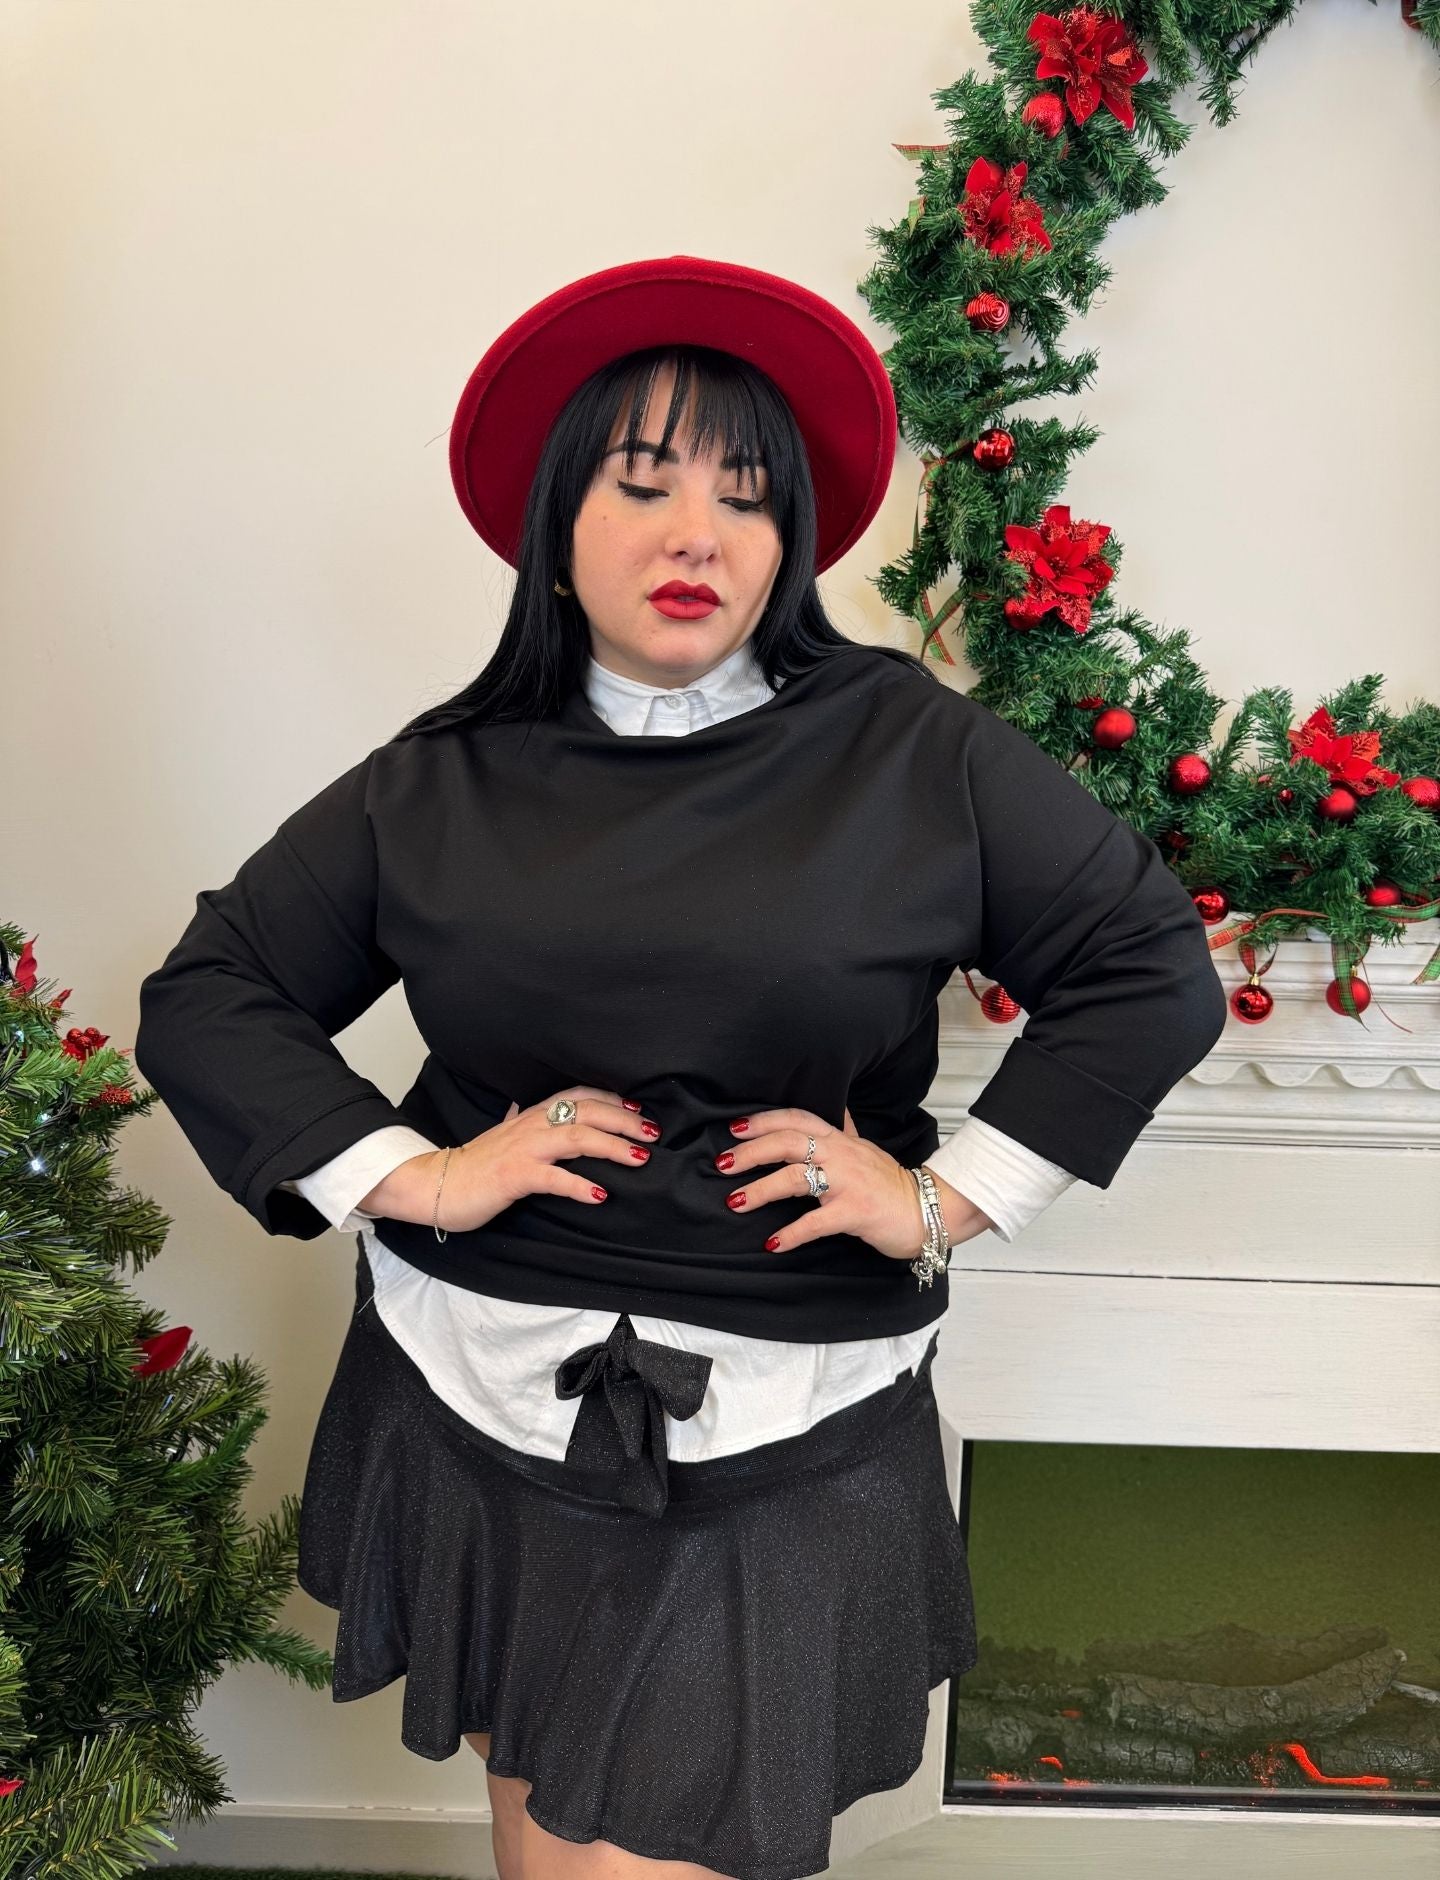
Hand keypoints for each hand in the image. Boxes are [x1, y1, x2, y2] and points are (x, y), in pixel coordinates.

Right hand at [363, 1085, 659, 1230]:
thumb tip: (532, 1109)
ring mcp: (523, 1149)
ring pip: (577, 1137)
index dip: (613, 1099)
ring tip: (640, 1158)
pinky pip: (552, 1177)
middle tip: (653, 1133)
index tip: (639, 1110)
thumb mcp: (505, 1137)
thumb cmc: (474, 1165)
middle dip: (625, 1120)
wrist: (437, 1185)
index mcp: (533, 1115)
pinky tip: (600, 1194)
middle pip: (588, 1111)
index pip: (579, 1095)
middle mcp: (531, 1125)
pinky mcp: (514, 1177)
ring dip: (613, 1146)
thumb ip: (523, 1123)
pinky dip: (579, 1184)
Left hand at [718, 1106, 986, 1261]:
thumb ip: (847, 1130)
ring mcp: (848, 1183)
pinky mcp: (855, 1212)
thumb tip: (838, 1110)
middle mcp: (842, 1155)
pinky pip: (816, 1222)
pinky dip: (792, 1233)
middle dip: (750, 1152)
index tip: (736, 1128)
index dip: (765, 1121)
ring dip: (761, 1190)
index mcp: (841, 1140)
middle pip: (788, 1143)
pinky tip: (773, 1243)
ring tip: (736, 1202)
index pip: (798, 1119)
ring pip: (795, 1177)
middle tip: (722, 1163)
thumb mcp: (867, 1149)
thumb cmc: (892, 1185)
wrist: (928, 1211)